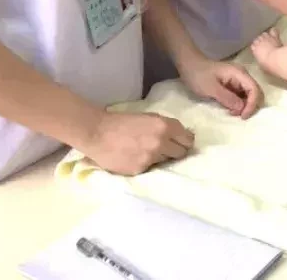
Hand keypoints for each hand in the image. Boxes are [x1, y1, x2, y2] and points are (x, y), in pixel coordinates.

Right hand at [79, 111, 194, 174]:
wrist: (98, 133)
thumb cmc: (123, 122)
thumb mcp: (149, 117)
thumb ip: (167, 126)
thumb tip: (183, 136)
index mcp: (165, 126)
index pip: (188, 140)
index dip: (184, 141)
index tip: (180, 142)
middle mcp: (161, 142)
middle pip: (181, 153)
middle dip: (175, 151)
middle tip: (165, 149)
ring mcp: (151, 157)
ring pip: (165, 161)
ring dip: (159, 157)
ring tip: (144, 151)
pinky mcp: (140, 169)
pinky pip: (150, 168)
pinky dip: (145, 164)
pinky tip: (134, 157)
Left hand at [179, 57, 262, 118]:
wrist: (188, 65)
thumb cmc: (198, 75)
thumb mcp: (211, 88)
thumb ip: (227, 98)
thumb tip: (242, 108)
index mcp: (239, 74)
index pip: (254, 89)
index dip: (252, 104)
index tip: (243, 117)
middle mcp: (242, 76)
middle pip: (255, 92)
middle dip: (250, 106)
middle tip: (239, 117)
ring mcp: (237, 80)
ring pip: (249, 95)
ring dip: (244, 106)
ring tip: (233, 114)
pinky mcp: (232, 85)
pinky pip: (241, 96)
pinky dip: (239, 104)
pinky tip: (231, 110)